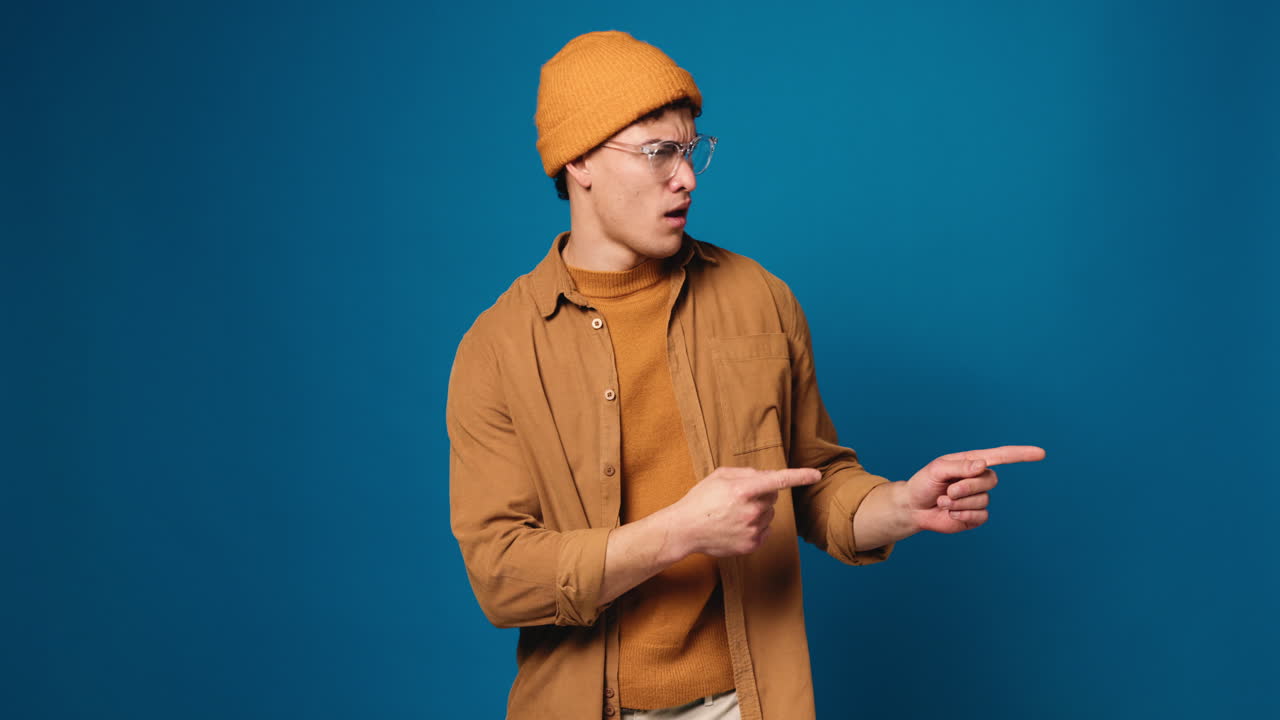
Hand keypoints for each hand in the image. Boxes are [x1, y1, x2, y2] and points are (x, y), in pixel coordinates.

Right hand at [670, 466, 820, 556]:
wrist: (685, 530)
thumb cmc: (700, 499)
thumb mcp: (719, 476)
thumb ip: (746, 472)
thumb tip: (766, 476)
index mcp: (743, 489)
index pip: (778, 480)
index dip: (800, 476)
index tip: (816, 475)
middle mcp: (751, 510)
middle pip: (773, 498)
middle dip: (762, 495)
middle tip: (739, 498)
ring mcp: (752, 530)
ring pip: (769, 515)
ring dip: (758, 511)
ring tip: (733, 514)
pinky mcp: (751, 545)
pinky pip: (765, 531)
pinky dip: (756, 527)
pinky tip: (736, 526)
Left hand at [904, 446, 1045, 533]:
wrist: (914, 508)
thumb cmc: (924, 483)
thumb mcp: (938, 470)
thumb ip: (960, 466)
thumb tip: (983, 465)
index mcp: (972, 463)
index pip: (1002, 456)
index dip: (1021, 454)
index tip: (1041, 453)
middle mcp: (979, 479)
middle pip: (990, 480)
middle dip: (967, 486)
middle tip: (947, 490)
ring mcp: (979, 498)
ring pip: (983, 500)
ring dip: (959, 502)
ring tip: (943, 500)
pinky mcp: (976, 516)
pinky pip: (981, 516)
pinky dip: (962, 515)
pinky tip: (950, 513)